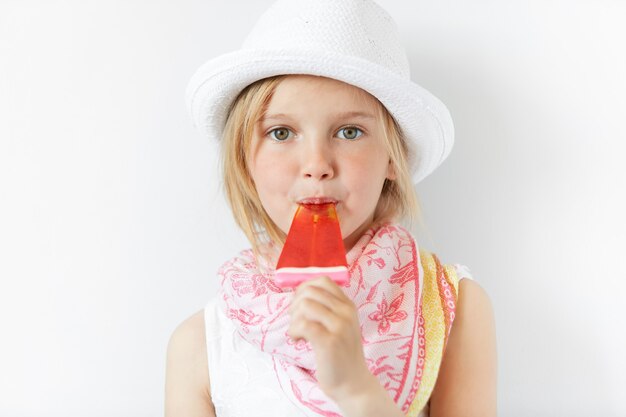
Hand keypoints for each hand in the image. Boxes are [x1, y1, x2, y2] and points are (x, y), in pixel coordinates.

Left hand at [287, 276, 375, 401]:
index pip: (323, 281)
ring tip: (298, 332)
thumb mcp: (340, 325)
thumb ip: (327, 309)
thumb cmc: (340, 355)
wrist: (352, 383)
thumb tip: (299, 294)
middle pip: (311, 291)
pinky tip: (297, 340)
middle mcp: (346, 312)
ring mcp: (340, 325)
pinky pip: (303, 324)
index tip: (300, 306)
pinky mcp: (330, 341)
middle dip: (295, 304)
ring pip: (305, 305)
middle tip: (296, 321)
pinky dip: (294, 331)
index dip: (305, 289)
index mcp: (348, 305)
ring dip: (294, 318)